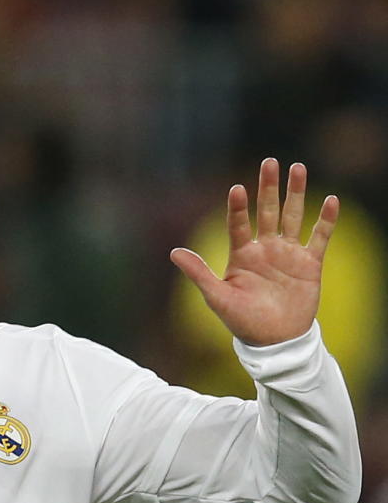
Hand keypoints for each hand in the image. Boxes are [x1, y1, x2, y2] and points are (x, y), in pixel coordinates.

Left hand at [170, 158, 337, 345]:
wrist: (274, 341)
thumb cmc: (242, 320)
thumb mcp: (217, 297)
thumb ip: (198, 272)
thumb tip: (173, 251)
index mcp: (241, 254)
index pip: (238, 223)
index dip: (238, 207)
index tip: (237, 188)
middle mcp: (264, 249)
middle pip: (266, 211)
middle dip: (268, 187)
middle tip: (269, 161)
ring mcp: (288, 254)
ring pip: (293, 216)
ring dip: (295, 193)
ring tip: (297, 168)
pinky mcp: (309, 264)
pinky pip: (319, 237)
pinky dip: (325, 219)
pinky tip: (329, 199)